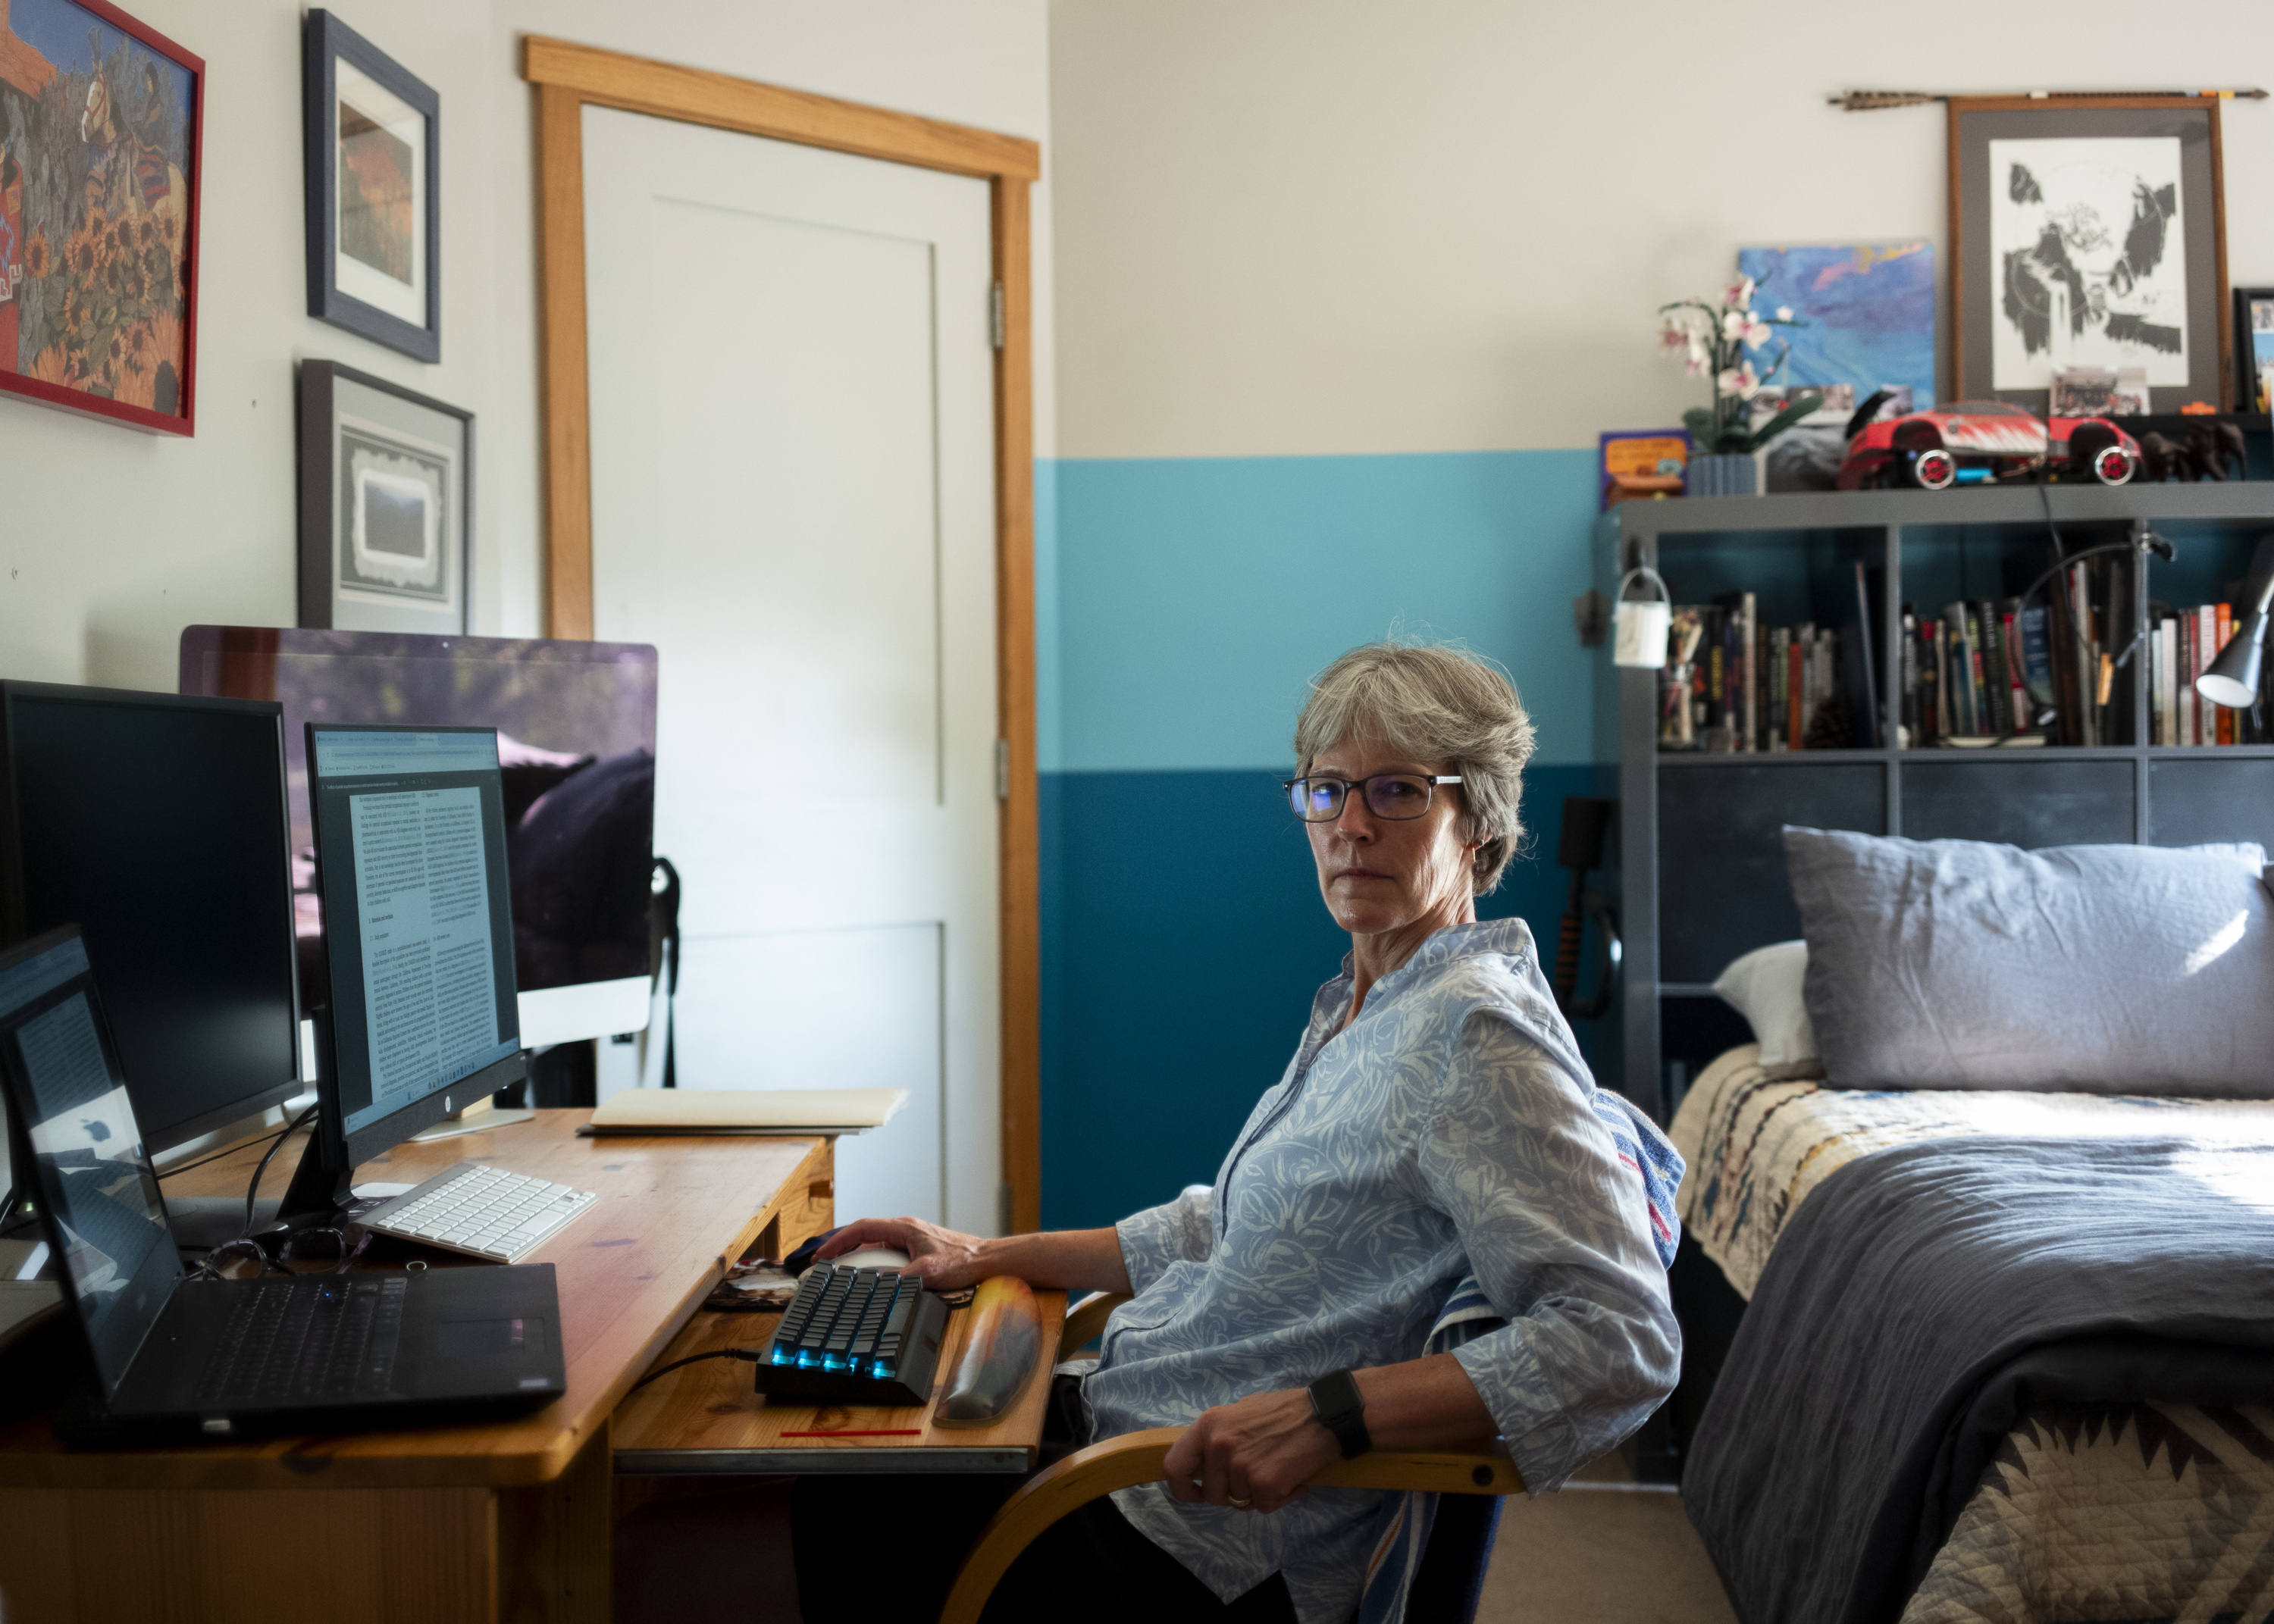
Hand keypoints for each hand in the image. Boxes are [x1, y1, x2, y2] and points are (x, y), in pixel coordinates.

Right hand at [816, 1216, 992, 1289]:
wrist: (987, 1259)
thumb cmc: (964, 1260)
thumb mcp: (930, 1271)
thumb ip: (903, 1278)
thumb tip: (880, 1285)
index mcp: (904, 1228)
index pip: (862, 1228)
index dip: (839, 1240)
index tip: (823, 1254)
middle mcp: (906, 1229)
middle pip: (866, 1234)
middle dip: (843, 1247)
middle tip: (826, 1262)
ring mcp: (912, 1238)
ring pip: (877, 1243)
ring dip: (858, 1254)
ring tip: (843, 1269)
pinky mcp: (918, 1247)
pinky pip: (888, 1251)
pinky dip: (874, 1260)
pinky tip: (872, 1274)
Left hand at [1161, 1386, 1340, 1514]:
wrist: (1323, 1415)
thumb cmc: (1284, 1411)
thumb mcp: (1240, 1411)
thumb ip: (1218, 1434)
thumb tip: (1205, 1460)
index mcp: (1208, 1425)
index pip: (1175, 1466)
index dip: (1182, 1488)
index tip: (1196, 1493)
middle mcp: (1219, 1446)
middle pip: (1212, 1493)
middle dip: (1232, 1493)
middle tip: (1255, 1477)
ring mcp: (1241, 1466)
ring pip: (1240, 1501)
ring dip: (1258, 1493)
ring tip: (1277, 1469)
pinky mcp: (1264, 1483)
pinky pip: (1263, 1505)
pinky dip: (1279, 1498)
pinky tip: (1292, 1479)